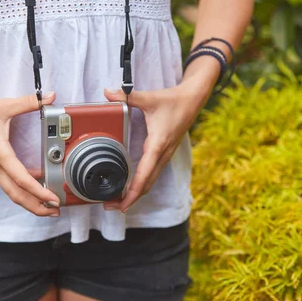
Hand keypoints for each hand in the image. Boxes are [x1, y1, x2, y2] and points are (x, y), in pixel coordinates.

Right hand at [0, 86, 60, 216]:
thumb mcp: (3, 106)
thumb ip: (29, 102)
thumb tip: (51, 97)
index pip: (22, 179)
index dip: (39, 192)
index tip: (53, 199)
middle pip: (17, 195)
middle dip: (37, 206)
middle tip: (56, 211)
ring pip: (11, 192)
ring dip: (30, 200)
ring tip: (48, 203)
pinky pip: (7, 183)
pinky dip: (21, 189)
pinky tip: (36, 184)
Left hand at [103, 77, 210, 211]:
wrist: (193, 100)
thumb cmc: (173, 101)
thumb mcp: (149, 98)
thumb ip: (126, 97)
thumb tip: (108, 93)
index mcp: (157, 145)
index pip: (144, 175)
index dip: (132, 192)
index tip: (122, 204)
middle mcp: (162, 154)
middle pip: (146, 185)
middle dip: (130, 199)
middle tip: (112, 207)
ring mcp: (164, 155)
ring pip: (150, 181)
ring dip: (136, 193)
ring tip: (119, 201)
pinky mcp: (164, 153)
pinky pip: (152, 173)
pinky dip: (141, 183)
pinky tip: (131, 186)